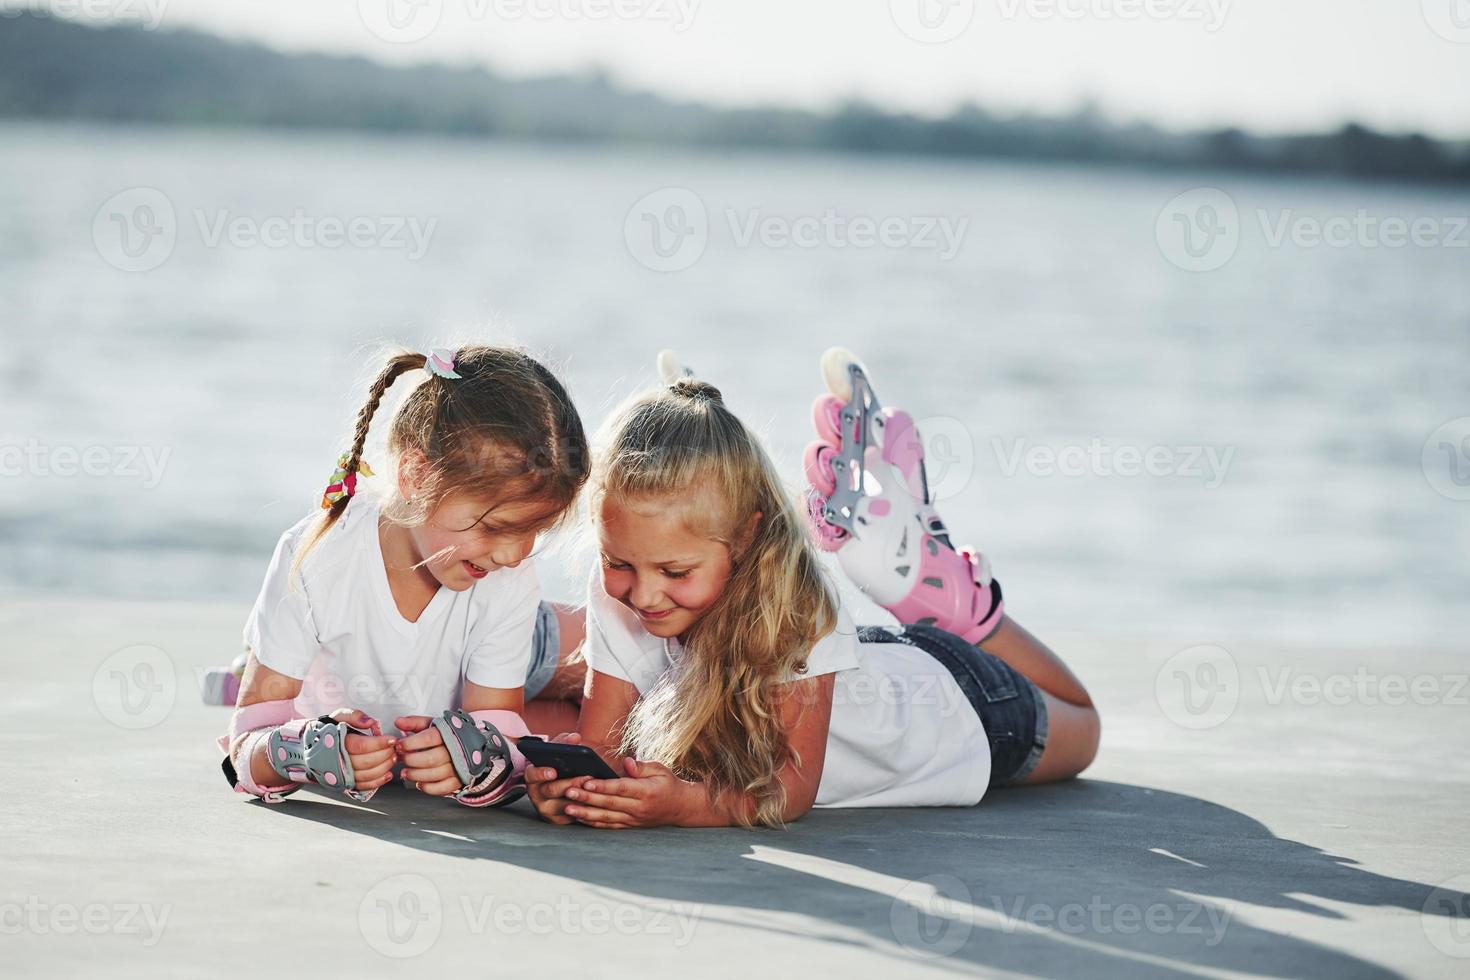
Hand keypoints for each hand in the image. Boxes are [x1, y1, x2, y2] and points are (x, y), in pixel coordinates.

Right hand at [328, 708, 395, 792]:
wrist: (312, 747)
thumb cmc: (330, 730)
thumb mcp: (339, 717)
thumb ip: (354, 716)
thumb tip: (371, 722)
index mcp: (336, 743)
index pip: (361, 746)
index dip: (379, 743)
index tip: (392, 739)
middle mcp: (338, 761)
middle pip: (366, 761)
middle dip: (385, 755)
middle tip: (395, 748)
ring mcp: (341, 774)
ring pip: (366, 775)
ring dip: (384, 767)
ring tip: (393, 758)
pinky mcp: (344, 783)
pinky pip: (363, 786)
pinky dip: (377, 782)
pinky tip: (387, 774)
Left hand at [392, 715, 461, 796]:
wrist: (471, 743)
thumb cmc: (448, 734)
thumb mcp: (432, 724)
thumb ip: (414, 722)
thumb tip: (399, 722)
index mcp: (448, 733)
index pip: (428, 738)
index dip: (410, 743)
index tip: (399, 745)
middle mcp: (455, 750)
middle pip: (430, 759)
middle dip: (411, 760)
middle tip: (402, 759)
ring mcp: (458, 766)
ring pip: (435, 774)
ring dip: (416, 775)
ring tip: (406, 773)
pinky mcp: (459, 779)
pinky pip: (443, 788)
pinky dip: (429, 788)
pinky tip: (420, 783)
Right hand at [525, 732, 591, 824]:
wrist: (559, 788)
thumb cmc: (558, 767)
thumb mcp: (557, 753)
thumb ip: (564, 742)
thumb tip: (575, 737)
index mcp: (533, 777)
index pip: (531, 775)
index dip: (541, 773)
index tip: (553, 771)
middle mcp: (536, 794)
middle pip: (551, 790)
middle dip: (569, 784)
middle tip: (585, 778)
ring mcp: (546, 809)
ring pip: (563, 805)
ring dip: (579, 797)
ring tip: (593, 789)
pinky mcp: (558, 820)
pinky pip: (571, 816)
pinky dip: (583, 809)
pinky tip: (595, 802)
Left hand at [562, 759, 698, 829]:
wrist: (681, 808)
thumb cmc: (668, 784)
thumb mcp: (660, 769)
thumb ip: (641, 766)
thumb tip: (626, 762)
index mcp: (646, 792)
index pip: (621, 788)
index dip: (603, 786)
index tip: (586, 782)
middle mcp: (638, 808)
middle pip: (609, 804)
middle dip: (587, 798)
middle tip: (568, 792)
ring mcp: (633, 819)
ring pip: (605, 818)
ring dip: (585, 813)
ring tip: (567, 807)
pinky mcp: (629, 826)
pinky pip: (608, 826)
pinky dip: (592, 822)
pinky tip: (578, 817)